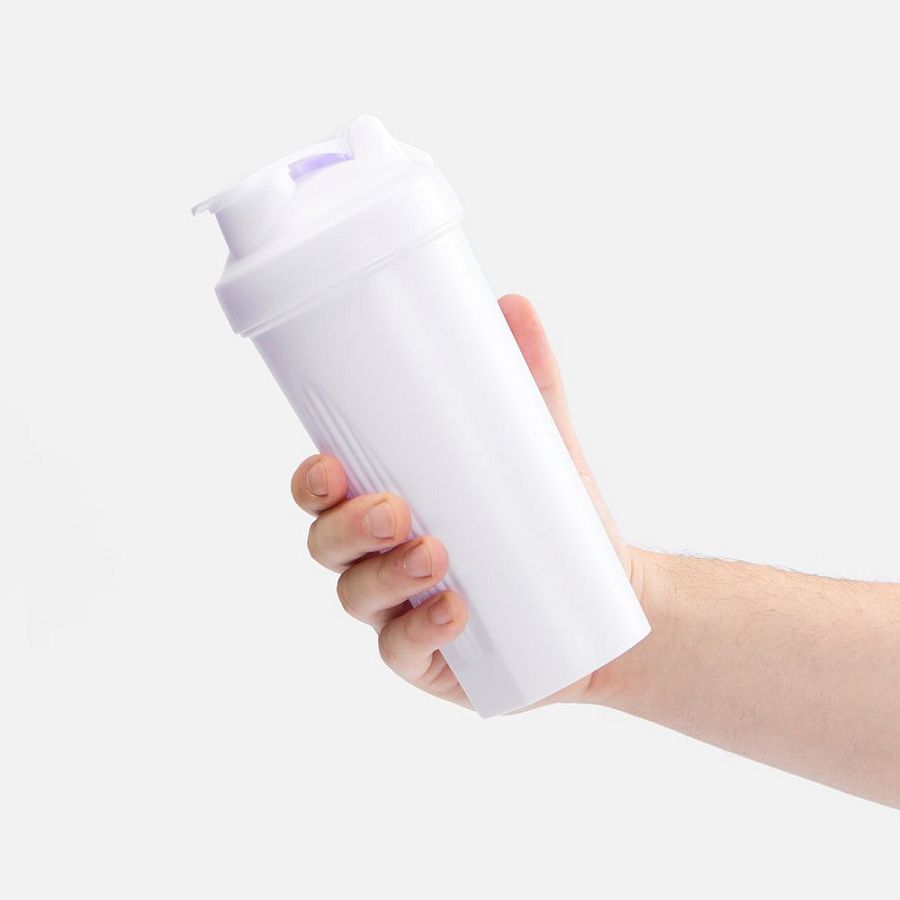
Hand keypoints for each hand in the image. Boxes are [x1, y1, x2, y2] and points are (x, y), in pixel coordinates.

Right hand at [290, 294, 641, 708]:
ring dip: (386, 575)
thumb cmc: (554, 519)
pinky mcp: (428, 660)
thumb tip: (513, 304)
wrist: (604, 599)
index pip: (324, 493)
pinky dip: (422, 633)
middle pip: (326, 546)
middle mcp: (378, 559)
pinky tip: (454, 611)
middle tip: (396, 507)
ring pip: (357, 597)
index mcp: (386, 505)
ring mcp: (397, 613)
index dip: (311, 481)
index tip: (330, 462)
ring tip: (437, 552)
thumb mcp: (539, 446)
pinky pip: (404, 652)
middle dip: (347, 527)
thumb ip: (527, 380)